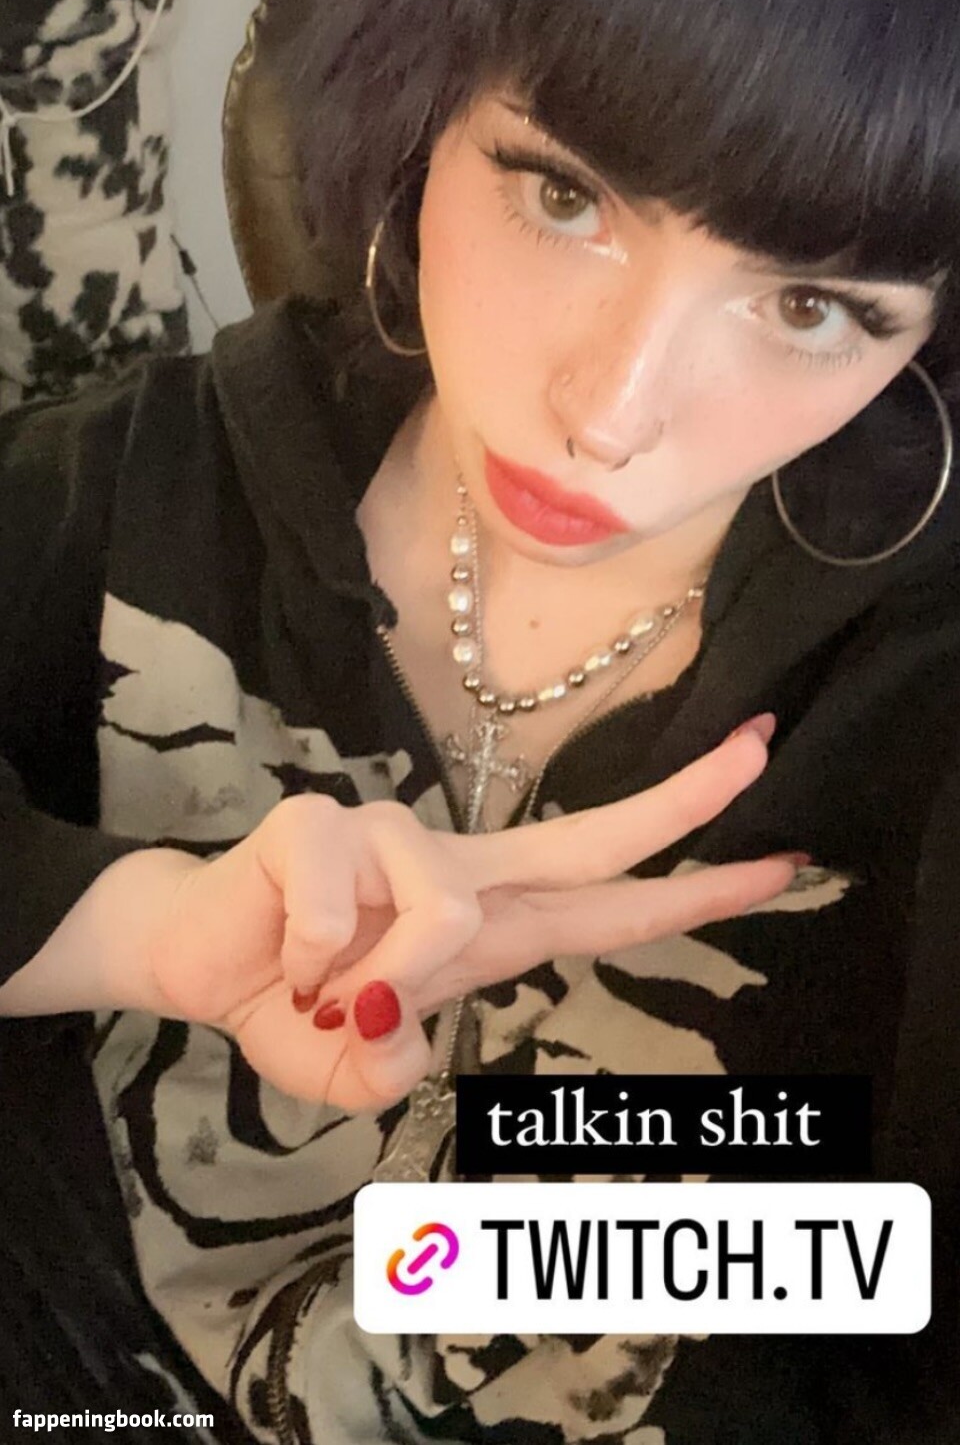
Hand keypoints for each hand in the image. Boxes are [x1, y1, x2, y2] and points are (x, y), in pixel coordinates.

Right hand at [148, 718, 796, 1110]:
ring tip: (328, 993)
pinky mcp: (319, 823)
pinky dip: (313, 966)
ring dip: (390, 980)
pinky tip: (289, 962)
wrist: (192, 961)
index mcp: (489, 926)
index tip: (779, 864)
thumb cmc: (292, 1005)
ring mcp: (391, 836)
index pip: (609, 905)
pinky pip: (339, 909)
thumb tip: (394, 1021)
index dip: (693, 891)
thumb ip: (387, 1069)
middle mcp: (457, 869)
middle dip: (681, 799)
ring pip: (450, 913)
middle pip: (588, 835)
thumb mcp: (352, 1071)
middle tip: (761, 746)